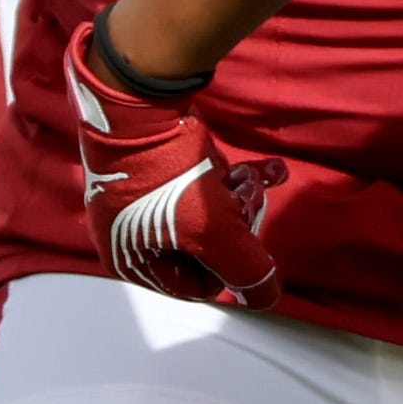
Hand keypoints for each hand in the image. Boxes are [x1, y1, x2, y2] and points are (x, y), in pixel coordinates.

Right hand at [68, 11, 284, 308]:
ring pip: (206, 211)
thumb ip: (247, 270)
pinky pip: (202, 183)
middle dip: (237, 224)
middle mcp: (132, 233)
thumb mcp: (215, 233)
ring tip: (258, 180)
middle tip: (251, 201)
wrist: (140, 107)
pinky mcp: (157, 166)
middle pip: (202, 246)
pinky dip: (236, 177)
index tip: (246, 242)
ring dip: (241, 197)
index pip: (194, 286)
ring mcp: (142, 198)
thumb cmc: (170, 179)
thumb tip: (266, 297)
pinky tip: (271, 169)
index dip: (230, 268)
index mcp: (131, 261)